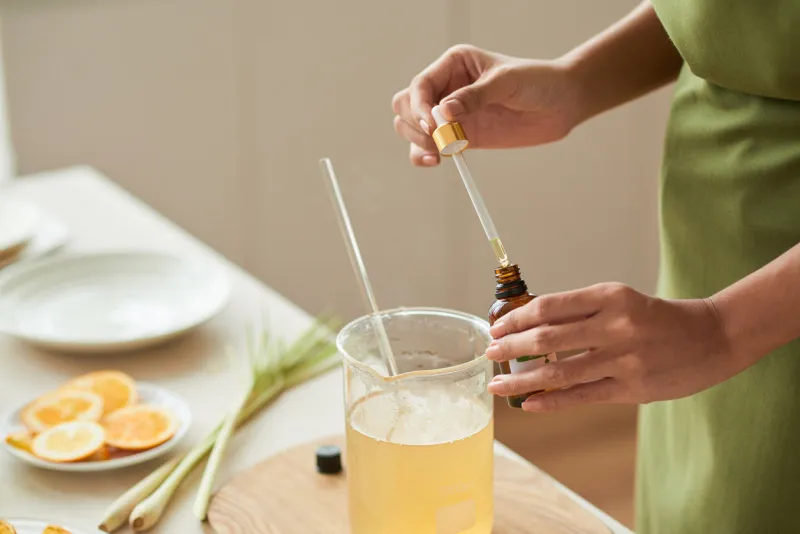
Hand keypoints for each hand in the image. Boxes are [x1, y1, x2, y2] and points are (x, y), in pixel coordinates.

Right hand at [391, 44, 581, 166]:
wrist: (561, 103)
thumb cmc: (537, 81)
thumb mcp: (506, 82)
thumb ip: (474, 96)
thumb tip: (442, 111)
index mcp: (453, 64)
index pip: (420, 85)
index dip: (419, 105)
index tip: (433, 122)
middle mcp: (445, 88)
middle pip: (405, 106)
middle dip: (413, 123)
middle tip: (438, 137)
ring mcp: (450, 115)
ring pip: (410, 128)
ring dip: (417, 141)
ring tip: (439, 152)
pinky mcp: (459, 137)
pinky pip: (428, 147)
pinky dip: (424, 155)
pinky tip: (436, 161)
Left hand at [485, 283, 740, 411]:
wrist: (711, 338)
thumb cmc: (655, 318)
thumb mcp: (620, 300)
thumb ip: (580, 312)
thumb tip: (528, 325)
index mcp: (609, 296)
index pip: (549, 307)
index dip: (516, 319)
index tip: (497, 328)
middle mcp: (615, 325)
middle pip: (547, 339)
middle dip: (511, 348)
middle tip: (490, 355)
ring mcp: (623, 359)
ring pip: (559, 373)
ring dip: (522, 380)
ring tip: (499, 385)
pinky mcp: (632, 388)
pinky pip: (581, 396)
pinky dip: (550, 401)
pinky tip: (528, 404)